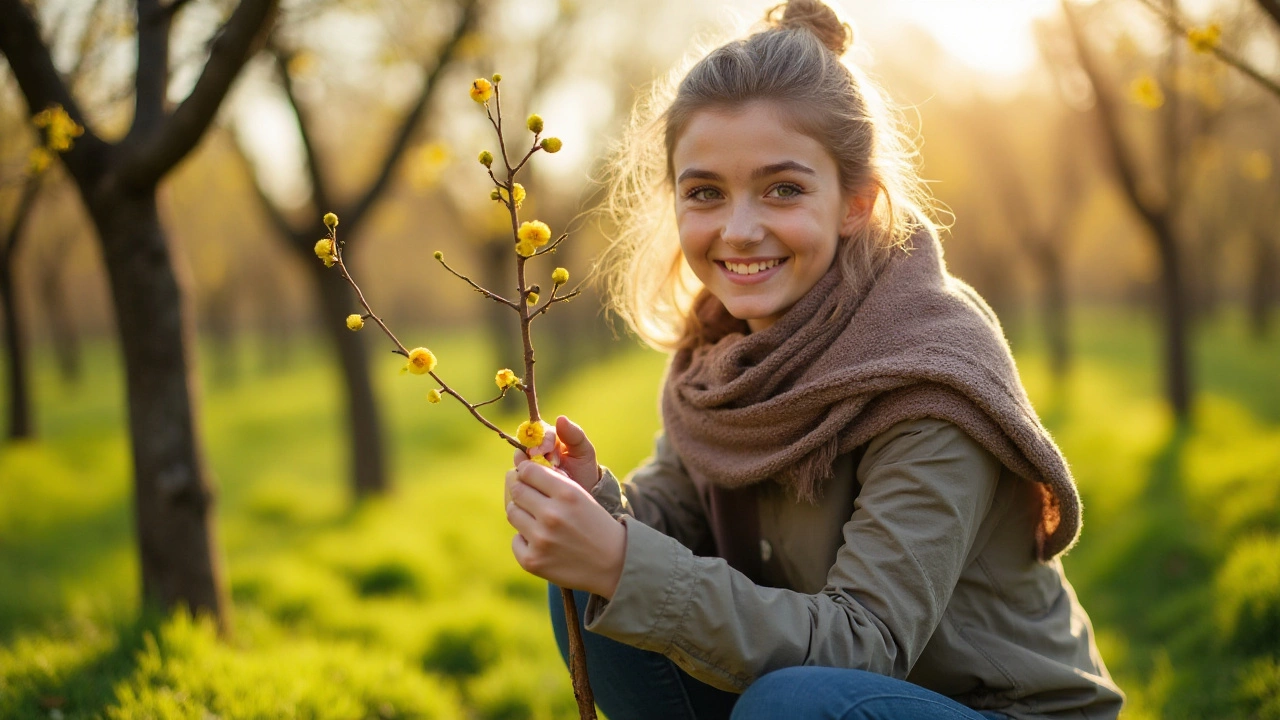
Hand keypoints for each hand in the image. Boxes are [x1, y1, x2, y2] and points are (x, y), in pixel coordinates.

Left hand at [505, 459, 625, 598]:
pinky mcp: (532, 561)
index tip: (526, 475)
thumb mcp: (581, 496)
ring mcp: (540, 539)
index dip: (525, 471)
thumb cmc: (595, 525)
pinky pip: (515, 540)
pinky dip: (525, 540)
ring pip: (512, 513)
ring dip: (522, 513)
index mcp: (566, 494)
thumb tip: (522, 470)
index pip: (528, 471)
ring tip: (537, 520)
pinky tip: (542, 542)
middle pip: (517, 491)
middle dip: (522, 490)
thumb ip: (554, 482)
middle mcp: (551, 515)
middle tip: (529, 497)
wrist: (614, 563)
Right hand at [513, 415, 600, 491]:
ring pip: (520, 462)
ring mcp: (527, 466)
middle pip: (524, 446)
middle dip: (536, 457)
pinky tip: (540, 486)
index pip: (537, 431)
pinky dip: (529, 481)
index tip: (545, 450)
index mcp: (548, 438)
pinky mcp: (523, 480)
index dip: (540, 441)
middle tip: (549, 466)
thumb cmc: (584, 470)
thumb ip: (574, 434)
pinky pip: (518, 478)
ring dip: (533, 470)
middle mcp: (534, 450)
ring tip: (550, 477)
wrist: (583, 494)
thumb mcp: (584, 451)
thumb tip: (560, 418)